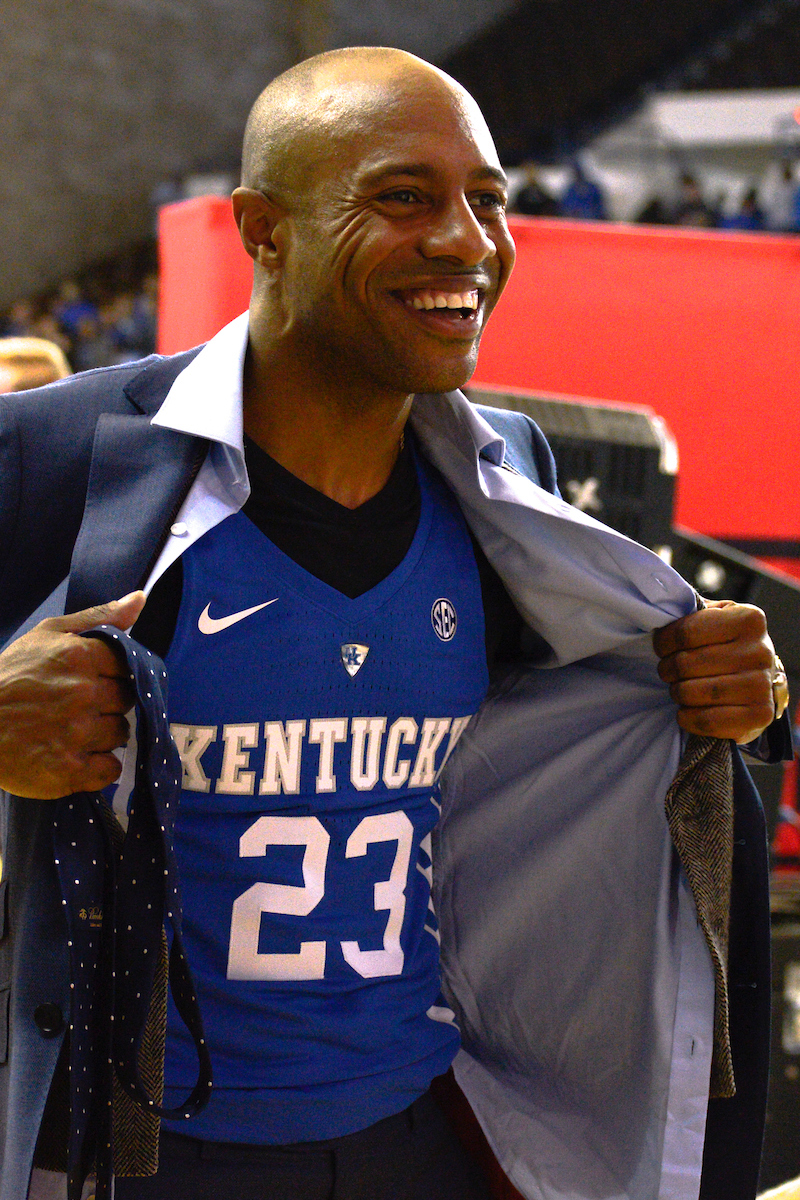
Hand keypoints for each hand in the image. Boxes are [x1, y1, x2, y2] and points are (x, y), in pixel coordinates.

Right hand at [0, 592, 145, 798]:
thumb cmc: (9, 677)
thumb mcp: (48, 634)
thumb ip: (98, 617)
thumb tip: (140, 599)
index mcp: (80, 657)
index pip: (129, 665)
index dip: (114, 675)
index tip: (96, 681)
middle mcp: (83, 694)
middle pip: (127, 701)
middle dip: (109, 704)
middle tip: (80, 707)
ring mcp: (77, 734)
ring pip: (121, 734)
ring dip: (104, 735)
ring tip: (74, 732)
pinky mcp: (70, 770)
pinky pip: (110, 769)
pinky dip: (99, 767)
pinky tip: (77, 756)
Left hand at [653, 600, 781, 743]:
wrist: (758, 678)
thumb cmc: (727, 644)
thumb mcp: (715, 618)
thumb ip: (691, 613)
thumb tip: (659, 613)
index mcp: (749, 620)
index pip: (686, 632)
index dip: (663, 642)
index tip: (662, 647)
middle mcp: (760, 651)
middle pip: (686, 664)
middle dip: (667, 669)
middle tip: (669, 670)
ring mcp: (762, 685)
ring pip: (692, 693)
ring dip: (677, 693)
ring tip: (680, 688)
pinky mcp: (759, 715)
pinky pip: (707, 720)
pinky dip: (687, 717)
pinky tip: (687, 710)